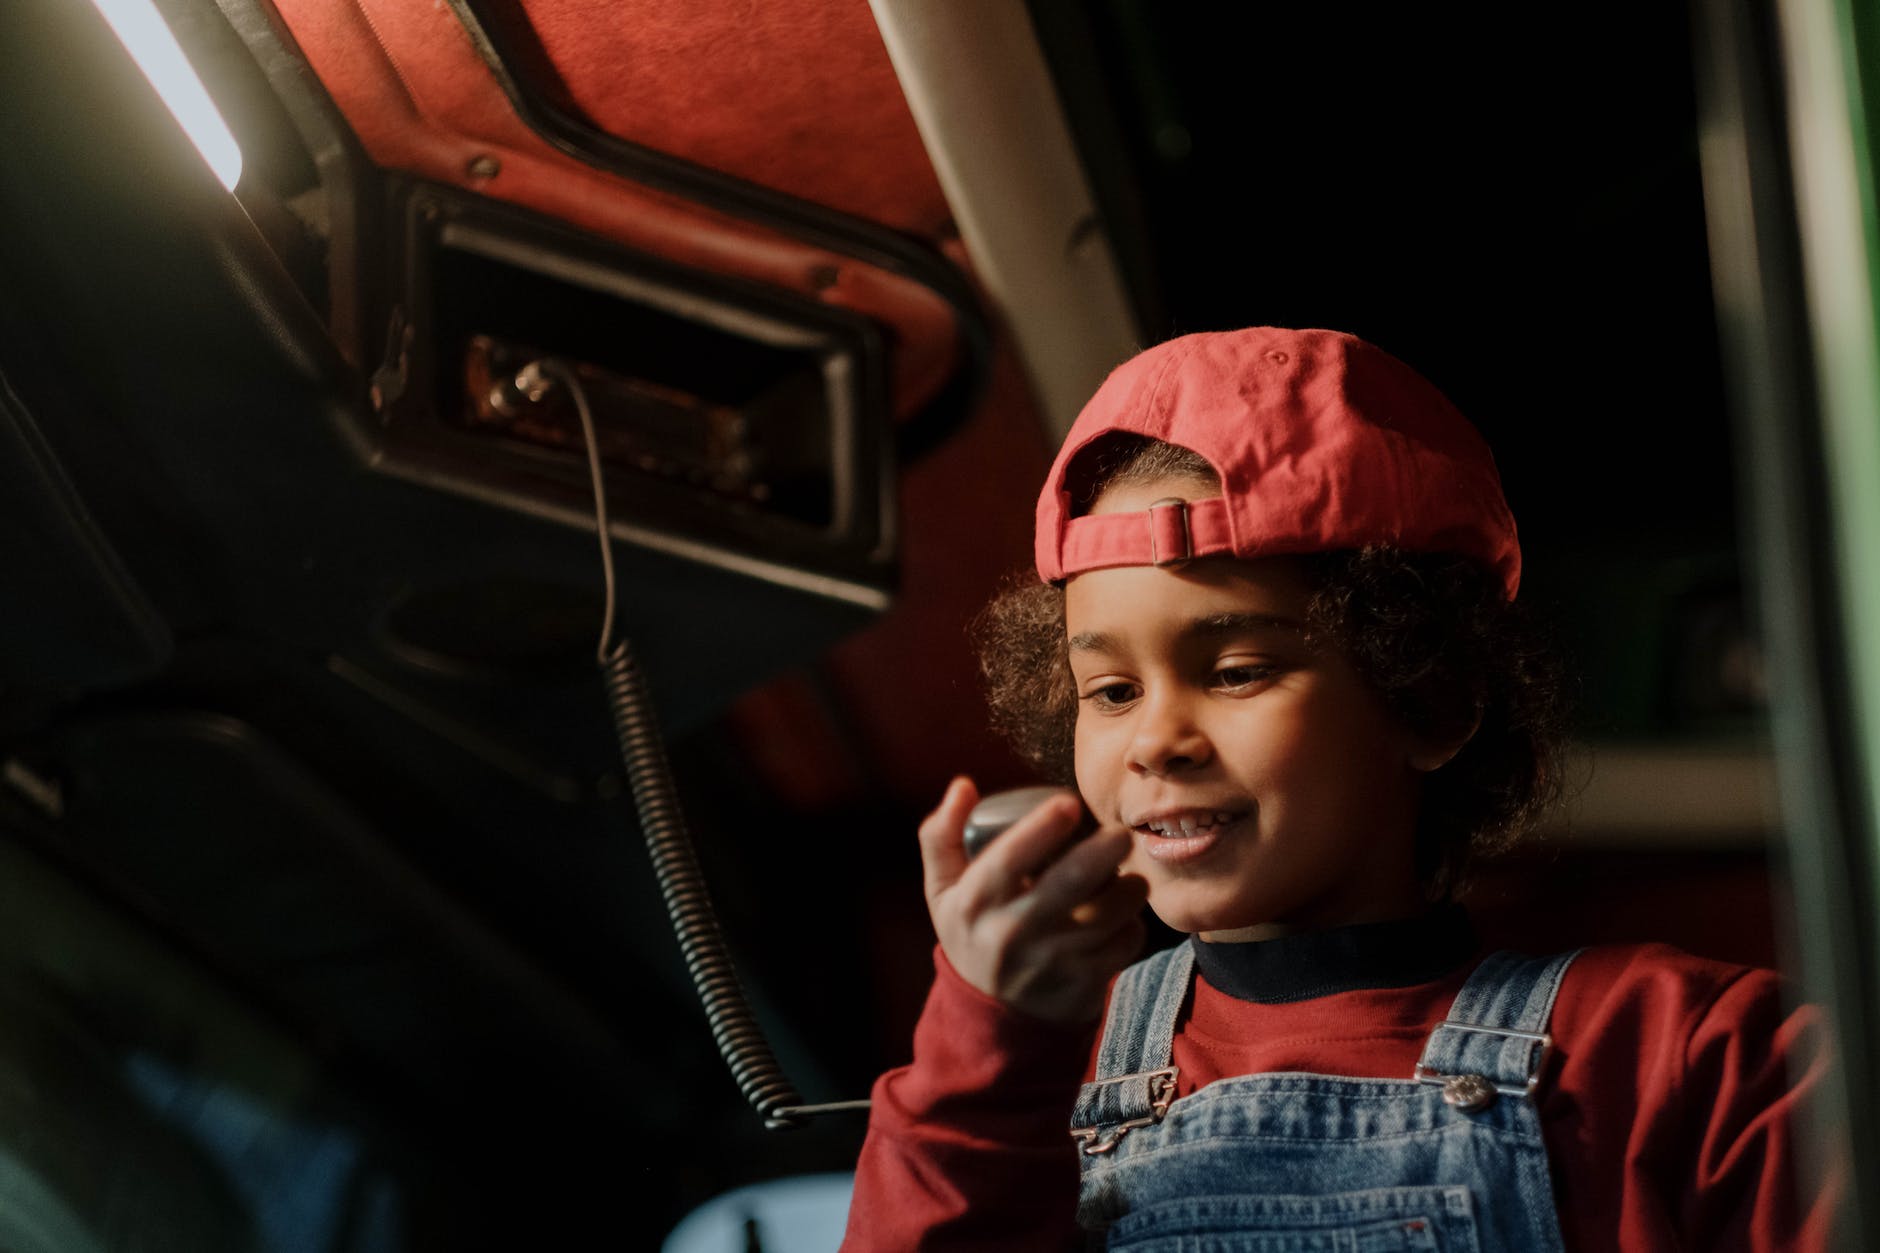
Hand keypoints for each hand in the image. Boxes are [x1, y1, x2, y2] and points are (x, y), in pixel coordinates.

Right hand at [919, 777, 1147, 1023]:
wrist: (992, 1015)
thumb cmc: (973, 931)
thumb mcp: (941, 890)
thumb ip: (941, 836)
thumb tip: (963, 786)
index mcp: (973, 903)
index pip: (1008, 859)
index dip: (1041, 827)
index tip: (1069, 801)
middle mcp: (1010, 932)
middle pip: (1068, 883)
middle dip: (1103, 850)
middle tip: (1120, 833)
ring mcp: (1048, 961)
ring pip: (1107, 914)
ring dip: (1129, 888)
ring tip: (1129, 876)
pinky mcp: (1080, 984)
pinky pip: (1122, 945)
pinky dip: (1132, 925)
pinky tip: (1125, 914)